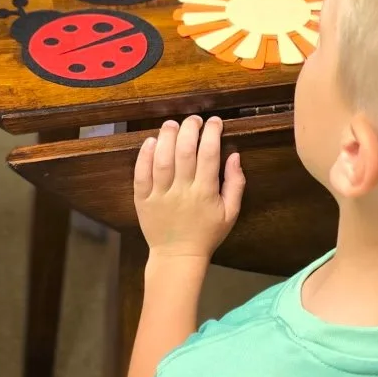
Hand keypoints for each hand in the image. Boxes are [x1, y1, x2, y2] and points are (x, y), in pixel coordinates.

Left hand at [134, 116, 244, 262]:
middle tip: (194, 119)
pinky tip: (151, 141)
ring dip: (167, 137)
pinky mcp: (143, 200)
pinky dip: (144, 156)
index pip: (209, 155)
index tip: (214, 122)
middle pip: (184, 152)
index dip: (212, 134)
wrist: (177, 257)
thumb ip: (235, 184)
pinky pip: (141, 174)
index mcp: (205, 193)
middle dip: (190, 129)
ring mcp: (160, 195)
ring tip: (172, 124)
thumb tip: (235, 155)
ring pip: (162, 160)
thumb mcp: (231, 213)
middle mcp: (182, 191)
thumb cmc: (206, 234)